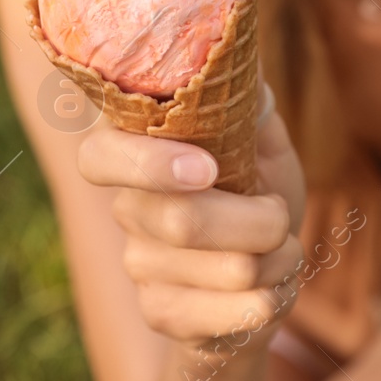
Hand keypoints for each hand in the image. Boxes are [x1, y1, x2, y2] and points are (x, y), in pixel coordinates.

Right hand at [77, 81, 307, 349]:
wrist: (262, 278)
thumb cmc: (258, 196)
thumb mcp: (262, 146)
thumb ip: (249, 109)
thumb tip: (243, 66)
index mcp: (139, 153)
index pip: (100, 156)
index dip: (147, 163)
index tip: (206, 168)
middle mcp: (127, 209)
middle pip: (182, 221)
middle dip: (261, 220)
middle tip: (278, 215)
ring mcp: (140, 266)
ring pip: (229, 269)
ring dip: (279, 259)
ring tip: (279, 252)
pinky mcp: (164, 313)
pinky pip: (235, 313)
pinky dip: (275, 298)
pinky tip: (269, 291)